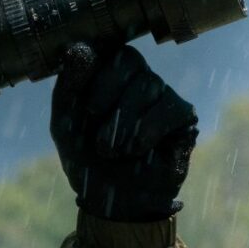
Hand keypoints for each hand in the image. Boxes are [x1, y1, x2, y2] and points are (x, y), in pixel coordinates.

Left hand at [50, 41, 198, 222]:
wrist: (111, 200)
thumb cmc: (86, 156)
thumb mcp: (65, 120)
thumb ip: (69, 84)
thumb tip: (79, 47)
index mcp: (108, 72)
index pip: (106, 47)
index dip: (92, 72)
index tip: (81, 105)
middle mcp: (137, 77)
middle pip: (128, 59)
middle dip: (104, 94)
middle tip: (93, 125)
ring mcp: (162, 94)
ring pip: (148, 84)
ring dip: (122, 122)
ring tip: (110, 150)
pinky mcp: (183, 115)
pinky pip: (169, 108)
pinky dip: (146, 131)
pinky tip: (135, 150)